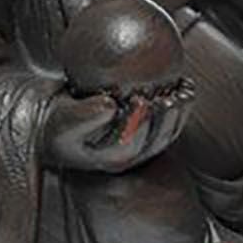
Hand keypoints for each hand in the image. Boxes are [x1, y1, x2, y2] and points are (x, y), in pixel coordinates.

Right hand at [42, 82, 194, 173]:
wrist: (61, 123)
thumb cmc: (58, 120)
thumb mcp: (62, 119)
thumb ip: (82, 115)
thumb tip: (110, 106)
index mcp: (105, 158)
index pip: (127, 144)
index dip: (137, 124)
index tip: (141, 100)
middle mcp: (127, 158)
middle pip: (151, 142)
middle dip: (163, 119)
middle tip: (168, 96)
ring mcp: (140, 148)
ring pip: (165, 135)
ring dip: (178, 114)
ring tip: (183, 90)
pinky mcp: (150, 134)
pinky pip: (170, 124)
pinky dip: (180, 106)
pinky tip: (184, 84)